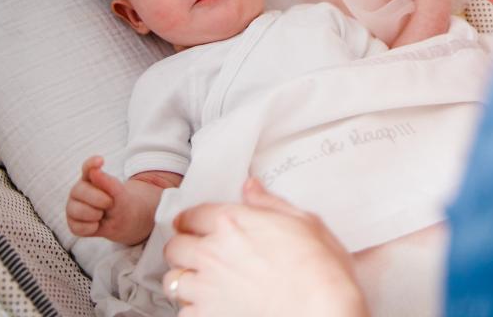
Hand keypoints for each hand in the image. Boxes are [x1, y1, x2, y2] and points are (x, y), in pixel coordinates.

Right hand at [66, 156, 133, 241]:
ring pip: (77, 211)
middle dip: (99, 199)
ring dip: (96, 215)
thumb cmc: (121, 203)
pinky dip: (93, 228)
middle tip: (110, 203)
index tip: (101, 161)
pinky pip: (79, 227)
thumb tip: (95, 170)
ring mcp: (72, 206)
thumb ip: (109, 183)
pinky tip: (97, 224)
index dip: (91, 163)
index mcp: (91, 177)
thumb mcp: (120, 194)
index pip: (87, 167)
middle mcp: (78, 190)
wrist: (124, 221)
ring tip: (103, 214)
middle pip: (79, 190)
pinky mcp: (71, 222)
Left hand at [163, 177, 367, 315]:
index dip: (191, 220)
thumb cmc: (318, 267)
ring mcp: (206, 288)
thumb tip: (251, 188)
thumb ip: (269, 203)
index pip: (192, 215)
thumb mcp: (303, 221)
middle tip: (196, 253)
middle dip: (182, 248)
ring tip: (201, 283)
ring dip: (184, 280)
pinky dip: (192, 310)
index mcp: (232, 223)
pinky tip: (210, 306)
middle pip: (174, 247)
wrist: (320, 308)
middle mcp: (212, 253)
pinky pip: (183, 312)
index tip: (193, 225)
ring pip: (172, 281)